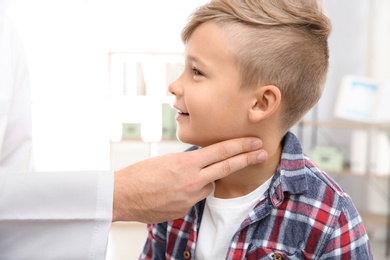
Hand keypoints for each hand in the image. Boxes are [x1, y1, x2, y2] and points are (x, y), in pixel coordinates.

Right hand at [112, 137, 266, 222]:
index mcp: (186, 163)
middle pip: (227, 168)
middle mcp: (192, 180)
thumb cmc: (140, 174)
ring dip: (204, 181)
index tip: (255, 141)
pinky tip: (171, 192)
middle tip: (263, 152)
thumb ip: (189, 161)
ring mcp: (190, 197)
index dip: (240, 145)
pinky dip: (190, 193)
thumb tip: (202, 161)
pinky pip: (195, 198)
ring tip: (179, 180)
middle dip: (247, 159)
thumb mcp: (167, 159)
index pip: (221, 151)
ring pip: (209, 186)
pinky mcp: (185, 210)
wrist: (123, 196)